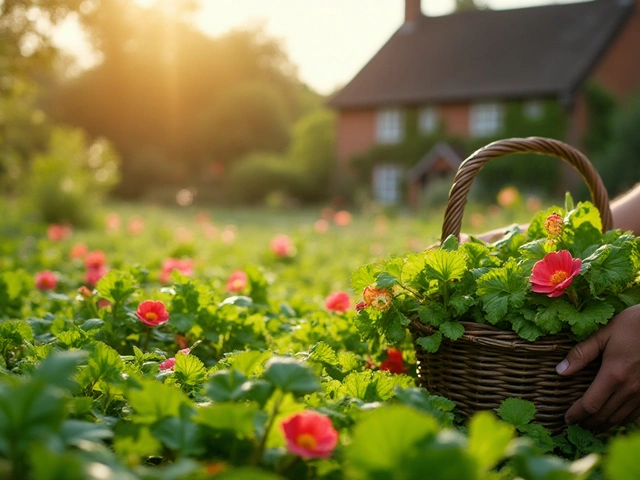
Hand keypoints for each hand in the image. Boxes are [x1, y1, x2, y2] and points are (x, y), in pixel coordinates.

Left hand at [557, 304, 639, 429]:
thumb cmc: (632, 325)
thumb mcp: (603, 334)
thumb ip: (581, 353)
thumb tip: (560, 371)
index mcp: (614, 374)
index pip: (591, 404)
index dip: (577, 414)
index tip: (566, 419)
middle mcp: (630, 388)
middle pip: (604, 415)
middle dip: (587, 423)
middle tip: (575, 426)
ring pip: (620, 418)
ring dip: (604, 424)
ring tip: (590, 426)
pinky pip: (635, 413)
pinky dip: (621, 419)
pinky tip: (613, 418)